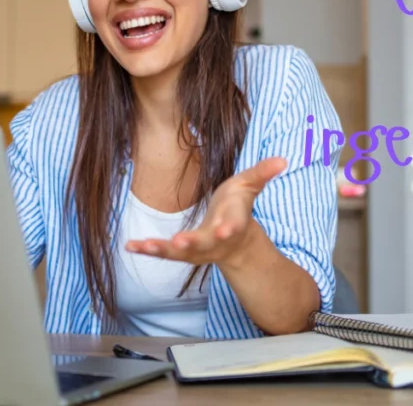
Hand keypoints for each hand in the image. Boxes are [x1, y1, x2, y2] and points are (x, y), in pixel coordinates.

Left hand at [125, 157, 286, 268]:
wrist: (234, 243)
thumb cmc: (238, 208)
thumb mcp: (249, 186)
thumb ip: (262, 173)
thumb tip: (283, 159)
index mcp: (233, 222)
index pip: (234, 225)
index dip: (230, 227)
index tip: (226, 229)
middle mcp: (215, 240)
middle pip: (204, 244)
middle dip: (193, 243)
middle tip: (180, 242)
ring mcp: (197, 250)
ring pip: (180, 253)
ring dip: (162, 250)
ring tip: (144, 245)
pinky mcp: (181, 251)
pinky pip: (163, 252)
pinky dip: (147, 250)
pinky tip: (129, 246)